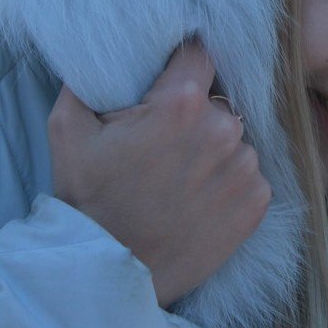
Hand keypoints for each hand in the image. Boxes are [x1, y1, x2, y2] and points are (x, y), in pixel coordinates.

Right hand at [48, 40, 271, 307]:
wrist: (111, 272)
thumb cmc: (89, 200)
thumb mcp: (70, 128)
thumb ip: (89, 80)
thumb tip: (104, 55)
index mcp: (183, 103)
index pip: (200, 55)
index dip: (184, 64)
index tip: (173, 80)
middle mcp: (223, 129)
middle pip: (218, 102)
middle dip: (195, 116)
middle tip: (166, 146)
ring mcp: (245, 167)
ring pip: (235, 140)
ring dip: (214, 152)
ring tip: (180, 179)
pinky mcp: (257, 201)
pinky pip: (249, 176)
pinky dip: (228, 184)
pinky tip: (198, 201)